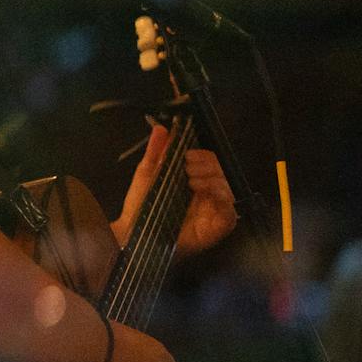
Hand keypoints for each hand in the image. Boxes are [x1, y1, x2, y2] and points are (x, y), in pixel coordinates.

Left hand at [113, 124, 236, 254]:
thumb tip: (160, 128)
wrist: (132, 233)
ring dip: (212, 180)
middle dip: (207, 166)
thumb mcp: (147, 174)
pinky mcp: (217, 228)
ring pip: (227, 189)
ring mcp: (214, 211)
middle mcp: (207, 195)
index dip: (202, 155)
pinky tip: (205, 193)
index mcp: (194, 180)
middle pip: (221, 173)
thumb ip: (156, 152)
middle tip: (188, 168)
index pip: (210, 162)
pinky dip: (221, 199)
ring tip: (192, 182)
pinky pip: (229, 212)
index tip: (187, 155)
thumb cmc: (140, 205)